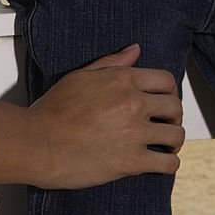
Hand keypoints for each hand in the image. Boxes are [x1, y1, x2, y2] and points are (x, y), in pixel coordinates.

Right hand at [0, 44, 183, 187]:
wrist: (40, 142)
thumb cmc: (54, 110)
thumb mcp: (81, 75)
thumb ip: (112, 63)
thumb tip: (135, 50)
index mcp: (122, 80)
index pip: (166, 80)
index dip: (169, 90)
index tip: (165, 99)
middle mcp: (133, 103)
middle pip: (175, 106)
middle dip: (174, 114)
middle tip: (166, 122)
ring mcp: (134, 133)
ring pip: (175, 134)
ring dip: (173, 139)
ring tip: (166, 143)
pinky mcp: (132, 161)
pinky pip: (167, 163)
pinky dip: (170, 163)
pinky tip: (163, 162)